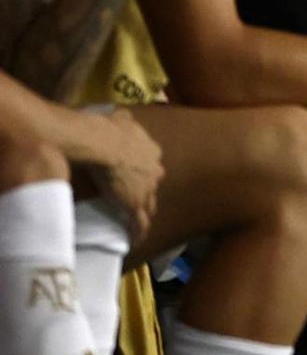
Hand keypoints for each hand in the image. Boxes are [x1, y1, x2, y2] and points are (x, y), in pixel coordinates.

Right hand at [79, 109, 163, 244]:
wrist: (103, 143)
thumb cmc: (109, 129)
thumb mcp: (122, 119)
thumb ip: (125, 119)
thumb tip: (121, 114)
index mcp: (152, 152)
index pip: (151, 165)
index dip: (144, 172)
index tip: (137, 176)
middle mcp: (155, 172)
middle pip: (153, 186)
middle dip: (147, 193)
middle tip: (138, 200)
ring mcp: (147, 190)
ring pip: (149, 207)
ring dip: (144, 215)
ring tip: (139, 224)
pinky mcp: (136, 205)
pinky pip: (139, 223)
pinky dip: (138, 232)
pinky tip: (136, 240)